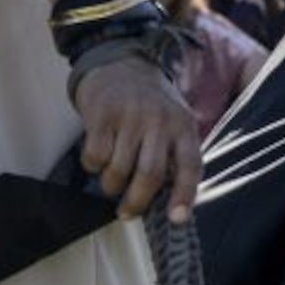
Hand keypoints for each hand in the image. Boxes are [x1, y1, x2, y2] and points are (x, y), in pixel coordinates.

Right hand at [74, 55, 201, 221]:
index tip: (177, 219)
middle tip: (127, 213)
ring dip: (112, 185)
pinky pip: (94, 156)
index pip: (191, 165)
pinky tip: (98, 158)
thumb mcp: (174, 122)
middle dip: (137, 201)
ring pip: (119, 169)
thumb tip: (170, 202)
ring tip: (112, 181)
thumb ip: (174, 154)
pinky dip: (93, 167)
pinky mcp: (101, 115)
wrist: (121, 64)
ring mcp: (130, 117)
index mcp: (184, 126)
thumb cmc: (151, 105)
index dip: (186, 195)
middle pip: (150, 174)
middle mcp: (160, 121)